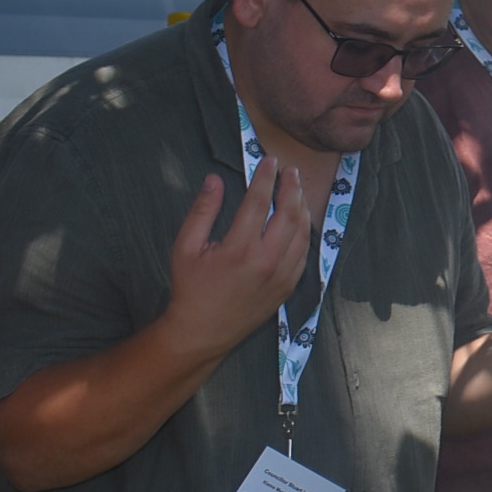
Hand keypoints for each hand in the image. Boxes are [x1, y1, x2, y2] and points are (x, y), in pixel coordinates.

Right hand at [158, 161, 310, 359]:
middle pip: (289, 215)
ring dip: (302, 208)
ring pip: (303, 234)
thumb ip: (202, 211)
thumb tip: (214, 180)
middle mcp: (267, 261)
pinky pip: (304, 253)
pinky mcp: (288, 286)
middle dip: (292, 188)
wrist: (203, 330)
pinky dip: (305, 232)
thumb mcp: (185, 247)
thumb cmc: (191, 287)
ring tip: (297, 189)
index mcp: (240, 249)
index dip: (265, 178)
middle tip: (291, 171)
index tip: (269, 161)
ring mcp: (282, 276)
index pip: (259, 202)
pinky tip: (300, 219)